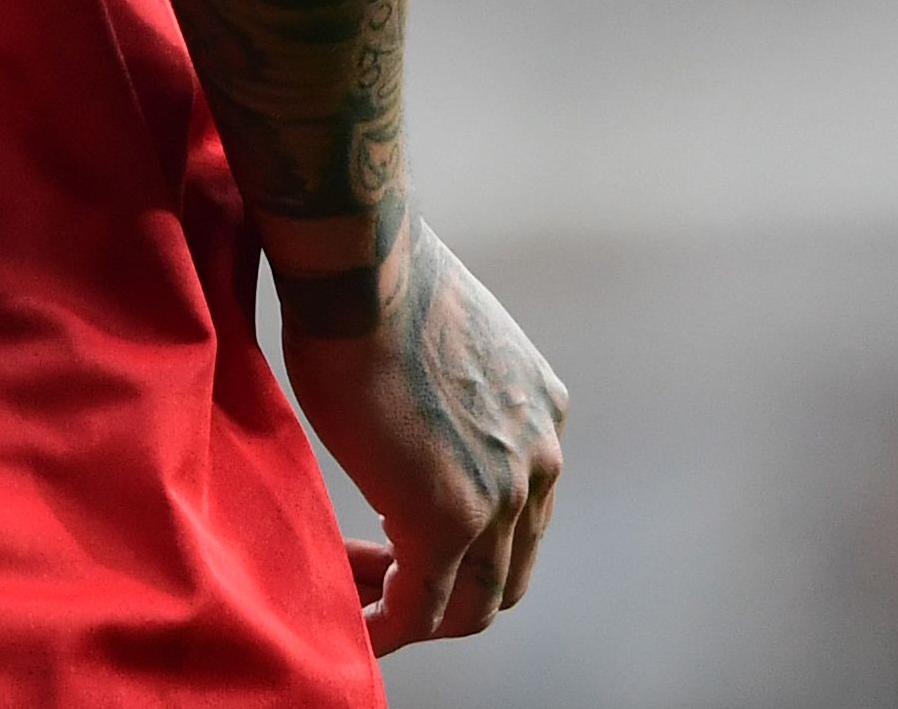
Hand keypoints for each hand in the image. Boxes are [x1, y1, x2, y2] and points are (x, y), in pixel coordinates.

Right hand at [278, 219, 564, 653]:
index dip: (467, 538)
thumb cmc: (380, 287)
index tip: (406, 536)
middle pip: (510, 567)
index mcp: (541, 414)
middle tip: (394, 589)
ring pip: (475, 599)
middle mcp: (539, 460)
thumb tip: (408, 407)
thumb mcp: (445, 344)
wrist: (363, 272)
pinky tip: (356, 623)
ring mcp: (502, 496)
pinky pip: (421, 603)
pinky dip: (390, 625)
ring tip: (371, 613)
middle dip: (455, 590)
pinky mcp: (448, 522)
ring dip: (425, 615)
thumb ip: (448, 395)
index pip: (518, 510)